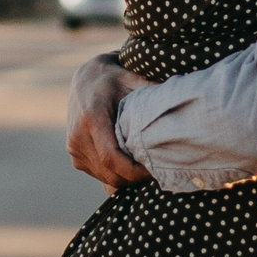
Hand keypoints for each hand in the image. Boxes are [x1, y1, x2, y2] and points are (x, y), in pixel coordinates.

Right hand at [67, 54, 147, 188]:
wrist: (85, 78)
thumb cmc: (114, 78)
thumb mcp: (133, 79)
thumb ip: (152, 90)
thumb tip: (183, 97)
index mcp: (92, 117)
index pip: (111, 158)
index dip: (134, 171)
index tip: (154, 169)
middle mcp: (78, 135)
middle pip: (110, 173)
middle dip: (135, 178)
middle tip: (156, 170)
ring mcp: (73, 147)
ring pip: (105, 177)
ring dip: (126, 177)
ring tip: (144, 165)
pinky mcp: (74, 154)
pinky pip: (99, 174)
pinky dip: (115, 173)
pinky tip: (128, 161)